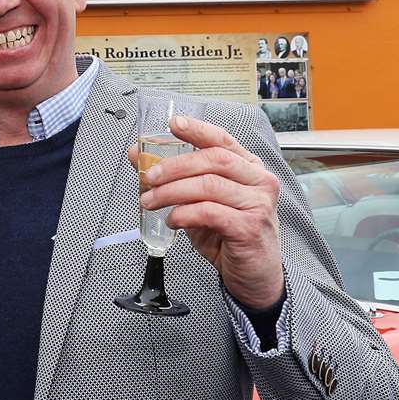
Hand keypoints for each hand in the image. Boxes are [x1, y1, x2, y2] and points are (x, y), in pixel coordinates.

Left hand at [133, 114, 283, 308]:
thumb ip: (176, 179)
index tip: (174, 124)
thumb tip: (140, 157)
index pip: (223, 140)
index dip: (198, 130)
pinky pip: (210, 212)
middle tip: (149, 176)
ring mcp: (257, 203)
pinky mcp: (249, 227)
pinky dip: (184, 214)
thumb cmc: (230, 235)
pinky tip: (173, 219)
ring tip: (151, 201)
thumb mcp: (200, 202)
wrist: (255, 275)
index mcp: (249, 168)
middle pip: (214, 159)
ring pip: (209, 185)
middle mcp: (258, 181)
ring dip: (172, 191)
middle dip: (175, 165)